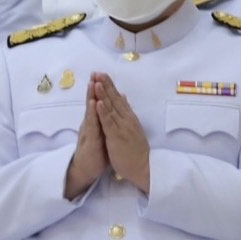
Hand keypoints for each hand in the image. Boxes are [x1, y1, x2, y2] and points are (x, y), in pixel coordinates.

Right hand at [64, 77, 108, 199]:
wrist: (86, 170)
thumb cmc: (95, 151)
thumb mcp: (101, 132)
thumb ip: (103, 119)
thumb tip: (106, 107)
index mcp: (95, 122)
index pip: (97, 103)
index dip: (100, 90)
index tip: (102, 75)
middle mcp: (90, 124)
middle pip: (92, 103)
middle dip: (94, 88)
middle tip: (95, 73)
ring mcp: (89, 132)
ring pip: (90, 112)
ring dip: (91, 98)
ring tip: (92, 84)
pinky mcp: (90, 141)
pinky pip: (92, 127)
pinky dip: (93, 115)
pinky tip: (93, 106)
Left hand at [94, 73, 150, 194]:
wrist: (143, 167)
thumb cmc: (136, 151)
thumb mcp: (133, 128)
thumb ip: (127, 113)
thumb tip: (124, 98)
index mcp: (129, 118)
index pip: (118, 99)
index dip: (109, 86)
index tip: (102, 75)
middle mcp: (126, 119)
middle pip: (114, 99)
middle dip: (105, 85)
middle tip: (98, 72)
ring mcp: (122, 127)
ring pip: (111, 108)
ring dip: (103, 94)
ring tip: (96, 81)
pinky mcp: (117, 136)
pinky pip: (109, 122)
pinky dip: (103, 112)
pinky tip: (99, 102)